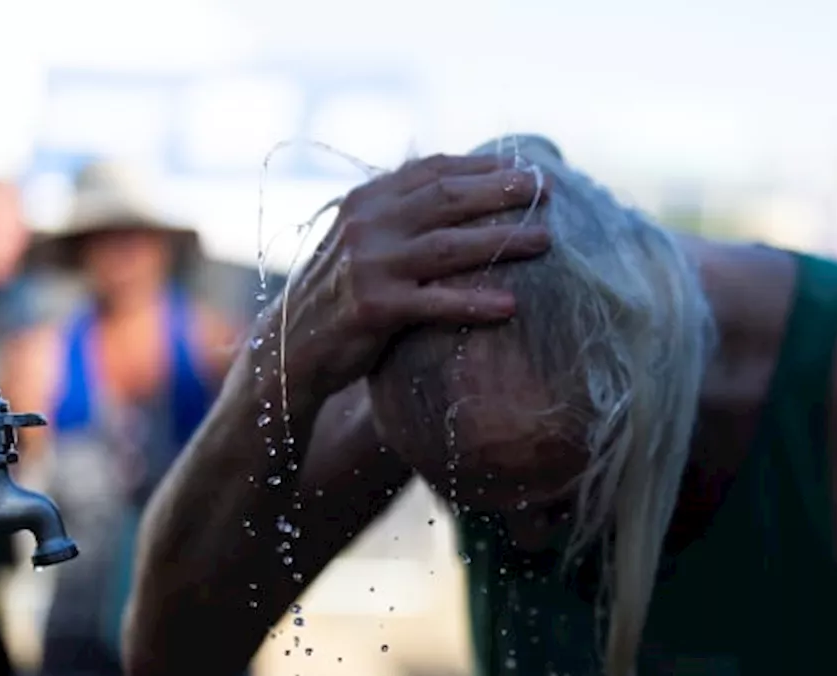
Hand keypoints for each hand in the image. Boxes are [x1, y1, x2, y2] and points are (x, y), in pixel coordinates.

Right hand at [273, 154, 550, 394]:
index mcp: (367, 200)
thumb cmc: (341, 293)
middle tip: (545, 189)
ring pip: (449, 246)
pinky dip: (475, 303)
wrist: (291, 347)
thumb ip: (401, 213)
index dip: (483, 167)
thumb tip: (462, 187)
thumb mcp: (363, 240)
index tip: (525, 167)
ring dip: (502, 241)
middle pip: (447, 198)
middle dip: (501, 191)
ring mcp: (369, 265)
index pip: (433, 170)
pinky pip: (436, 303)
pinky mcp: (375, 308)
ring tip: (545, 242)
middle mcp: (367, 224)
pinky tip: (510, 306)